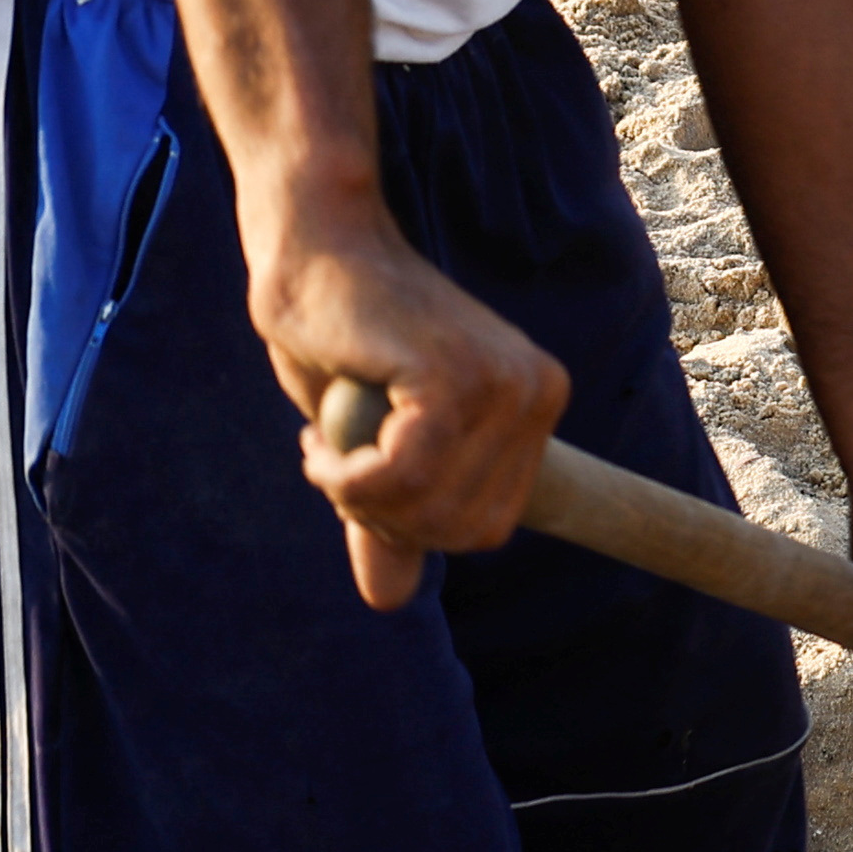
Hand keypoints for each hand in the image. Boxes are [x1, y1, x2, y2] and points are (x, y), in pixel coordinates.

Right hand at [260, 215, 568, 609]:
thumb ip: (392, 512)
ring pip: (428, 509)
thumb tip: (388, 602)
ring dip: (355, 495)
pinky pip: (400, 477)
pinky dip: (347, 478)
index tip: (361, 481)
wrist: (315, 249)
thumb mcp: (373, 444)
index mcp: (536, 406)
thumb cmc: (341, 338)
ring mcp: (504, 383)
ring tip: (326, 444)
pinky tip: (318, 441)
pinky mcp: (455, 377)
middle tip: (335, 462)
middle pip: (460, 529)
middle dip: (382, 515)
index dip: (412, 527)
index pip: (484, 526)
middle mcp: (537, 392)